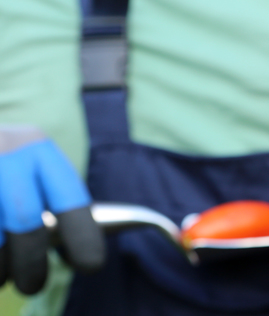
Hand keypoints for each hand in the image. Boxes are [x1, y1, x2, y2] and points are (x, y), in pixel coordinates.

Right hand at [0, 126, 103, 294]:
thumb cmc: (7, 168)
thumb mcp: (30, 171)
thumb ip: (50, 203)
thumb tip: (72, 253)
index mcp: (39, 151)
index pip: (69, 197)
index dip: (82, 235)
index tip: (91, 264)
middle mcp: (5, 155)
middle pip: (24, 219)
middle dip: (31, 261)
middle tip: (33, 285)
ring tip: (3, 278)